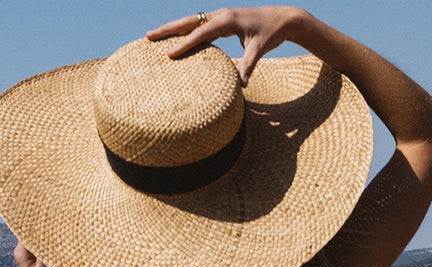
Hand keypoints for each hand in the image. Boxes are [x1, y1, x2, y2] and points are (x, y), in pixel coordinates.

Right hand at [146, 7, 306, 84]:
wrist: (283, 18)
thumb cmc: (271, 33)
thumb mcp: (260, 49)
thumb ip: (248, 66)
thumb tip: (242, 86)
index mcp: (227, 20)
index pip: (201, 32)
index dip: (184, 43)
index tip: (168, 53)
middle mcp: (220, 15)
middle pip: (188, 22)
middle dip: (167, 29)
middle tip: (147, 37)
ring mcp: (220, 16)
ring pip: (191, 22)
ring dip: (172, 29)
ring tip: (153, 37)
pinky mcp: (221, 20)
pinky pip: (198, 25)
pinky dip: (184, 31)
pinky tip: (175, 40)